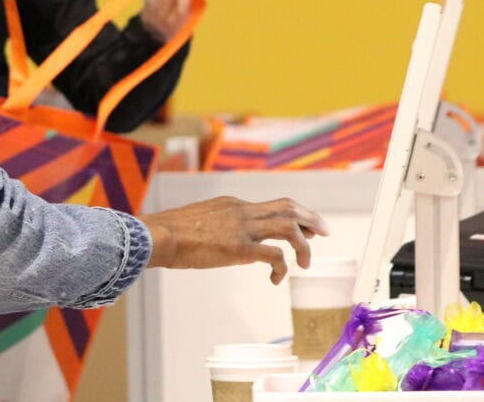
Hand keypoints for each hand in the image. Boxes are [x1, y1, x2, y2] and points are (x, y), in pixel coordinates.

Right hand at [140, 196, 329, 284]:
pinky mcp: (239, 247)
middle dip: (310, 218)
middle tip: (325, 231)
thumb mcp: (199, 220)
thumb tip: (223, 239)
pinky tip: (277, 279)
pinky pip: (274, 255)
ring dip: (303, 244)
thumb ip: (217, 225)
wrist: (158, 236)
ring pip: (288, 227)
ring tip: (306, 263)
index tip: (305, 226)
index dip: (293, 215)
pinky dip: (282, 266)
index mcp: (232, 205)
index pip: (270, 206)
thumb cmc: (170, 233)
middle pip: (287, 208)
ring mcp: (242, 227)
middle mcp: (241, 211)